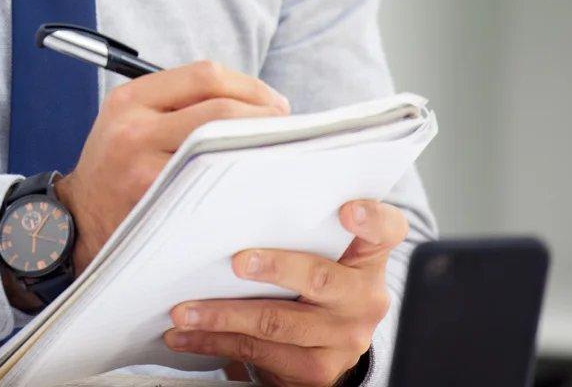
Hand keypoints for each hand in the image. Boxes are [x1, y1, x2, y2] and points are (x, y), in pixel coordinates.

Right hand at [54, 62, 289, 276]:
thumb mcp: (129, 119)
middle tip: (284, 129)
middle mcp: (134, 130)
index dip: (250, 85)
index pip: (204, 75)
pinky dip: (242, 180)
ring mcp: (144, 170)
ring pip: (222, 147)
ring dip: (259, 147)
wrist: (78, 221)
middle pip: (219, 109)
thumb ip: (179, 103)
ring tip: (275, 154)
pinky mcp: (157, 205)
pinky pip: (215, 187)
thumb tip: (256, 100)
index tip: (273, 102)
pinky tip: (255, 184)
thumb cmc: (118, 167)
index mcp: (130, 99)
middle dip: (264, 115)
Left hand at [161, 199, 407, 386]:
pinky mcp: (317, 369)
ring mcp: (343, 337)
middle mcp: (364, 298)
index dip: (371, 218)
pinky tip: (188, 335)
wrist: (322, 347)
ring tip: (185, 310)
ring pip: (278, 322)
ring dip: (223, 315)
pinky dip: (215, 342)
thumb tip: (235, 202)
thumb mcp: (319, 255)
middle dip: (275, 268)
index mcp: (367, 258)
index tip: (347, 210)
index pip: (386, 230)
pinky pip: (259, 352)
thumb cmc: (310, 284)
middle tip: (237, 262)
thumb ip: (299, 229)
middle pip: (321, 278)